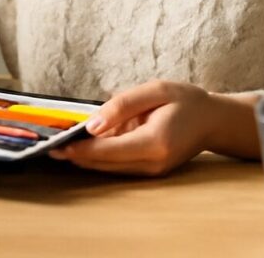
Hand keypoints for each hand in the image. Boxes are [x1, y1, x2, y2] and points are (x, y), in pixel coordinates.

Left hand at [49, 80, 255, 175]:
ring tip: (62, 142)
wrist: (213, 120)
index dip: (79, 150)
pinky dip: (101, 156)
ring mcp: (152, 171)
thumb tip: (91, 126)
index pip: (107, 151)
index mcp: (155, 142)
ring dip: (86, 158)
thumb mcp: (154, 91)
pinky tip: (87, 143)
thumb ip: (121, 106)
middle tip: (50, 144)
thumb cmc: (185, 100)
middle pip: (104, 164)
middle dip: (76, 156)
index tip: (55, 145)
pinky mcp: (151, 171)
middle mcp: (153, 163)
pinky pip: (119, 166)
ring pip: (109, 168)